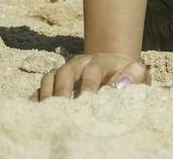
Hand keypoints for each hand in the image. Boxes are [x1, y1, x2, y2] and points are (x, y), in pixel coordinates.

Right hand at [31, 52, 147, 100]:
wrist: (116, 66)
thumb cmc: (128, 76)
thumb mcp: (138, 73)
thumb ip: (135, 75)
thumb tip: (122, 84)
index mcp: (101, 61)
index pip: (92, 70)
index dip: (89, 84)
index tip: (87, 100)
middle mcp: (80, 63)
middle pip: (66, 71)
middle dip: (63, 90)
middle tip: (63, 109)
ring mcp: (66, 70)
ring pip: (50, 76)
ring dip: (47, 93)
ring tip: (47, 111)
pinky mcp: (56, 80)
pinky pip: (42, 85)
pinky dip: (36, 96)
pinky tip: (33, 110)